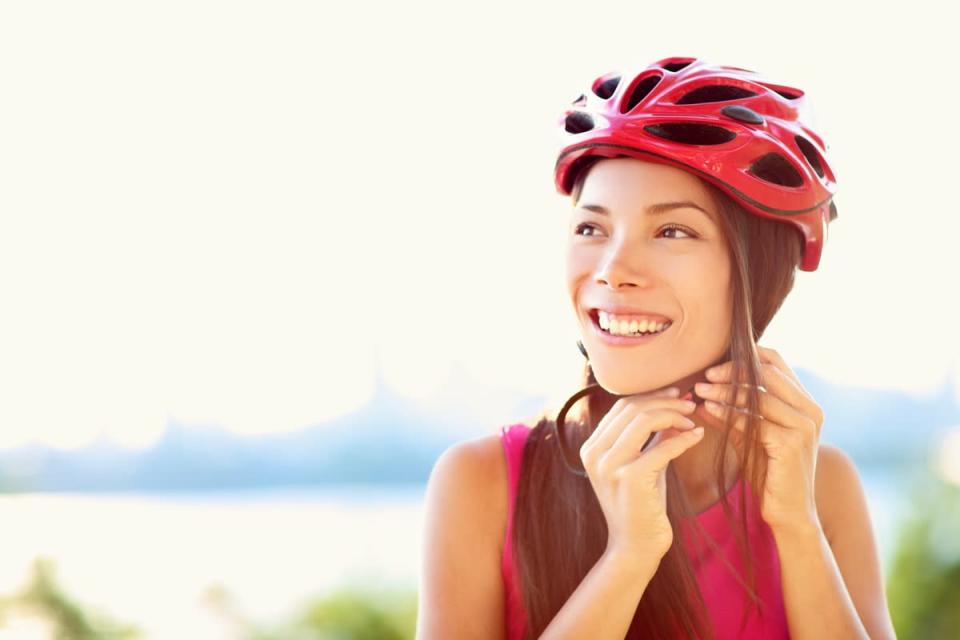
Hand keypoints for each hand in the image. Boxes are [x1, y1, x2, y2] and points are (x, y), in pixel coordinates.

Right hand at [580, 386, 705, 559]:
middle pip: (632, 408)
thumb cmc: (641, 504)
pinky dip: (684, 439)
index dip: (651, 395)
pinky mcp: (631, 478)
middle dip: (665, 401)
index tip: (676, 394)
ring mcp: (610, 465)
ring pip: (644, 420)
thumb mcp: (642, 463)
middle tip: (690, 404)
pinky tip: (698, 437)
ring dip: (674, 415)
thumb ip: (649, 437)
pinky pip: (662, 447)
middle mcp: (595, 453)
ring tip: (692, 420)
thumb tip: (671, 404)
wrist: (635, 546)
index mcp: (592, 447)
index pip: (621, 406)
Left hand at [691, 345, 824, 533]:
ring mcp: (803, 427)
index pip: (777, 363)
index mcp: (806, 404)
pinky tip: (708, 410)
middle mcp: (811, 411)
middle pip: (767, 374)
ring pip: (758, 396)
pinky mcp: (790, 444)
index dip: (746, 357)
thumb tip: (702, 393)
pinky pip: (753, 421)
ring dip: (724, 391)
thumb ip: (732, 413)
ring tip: (699, 390)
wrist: (789, 514)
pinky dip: (728, 413)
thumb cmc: (769, 474)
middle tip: (705, 374)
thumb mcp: (749, 437)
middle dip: (732, 371)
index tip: (716, 364)